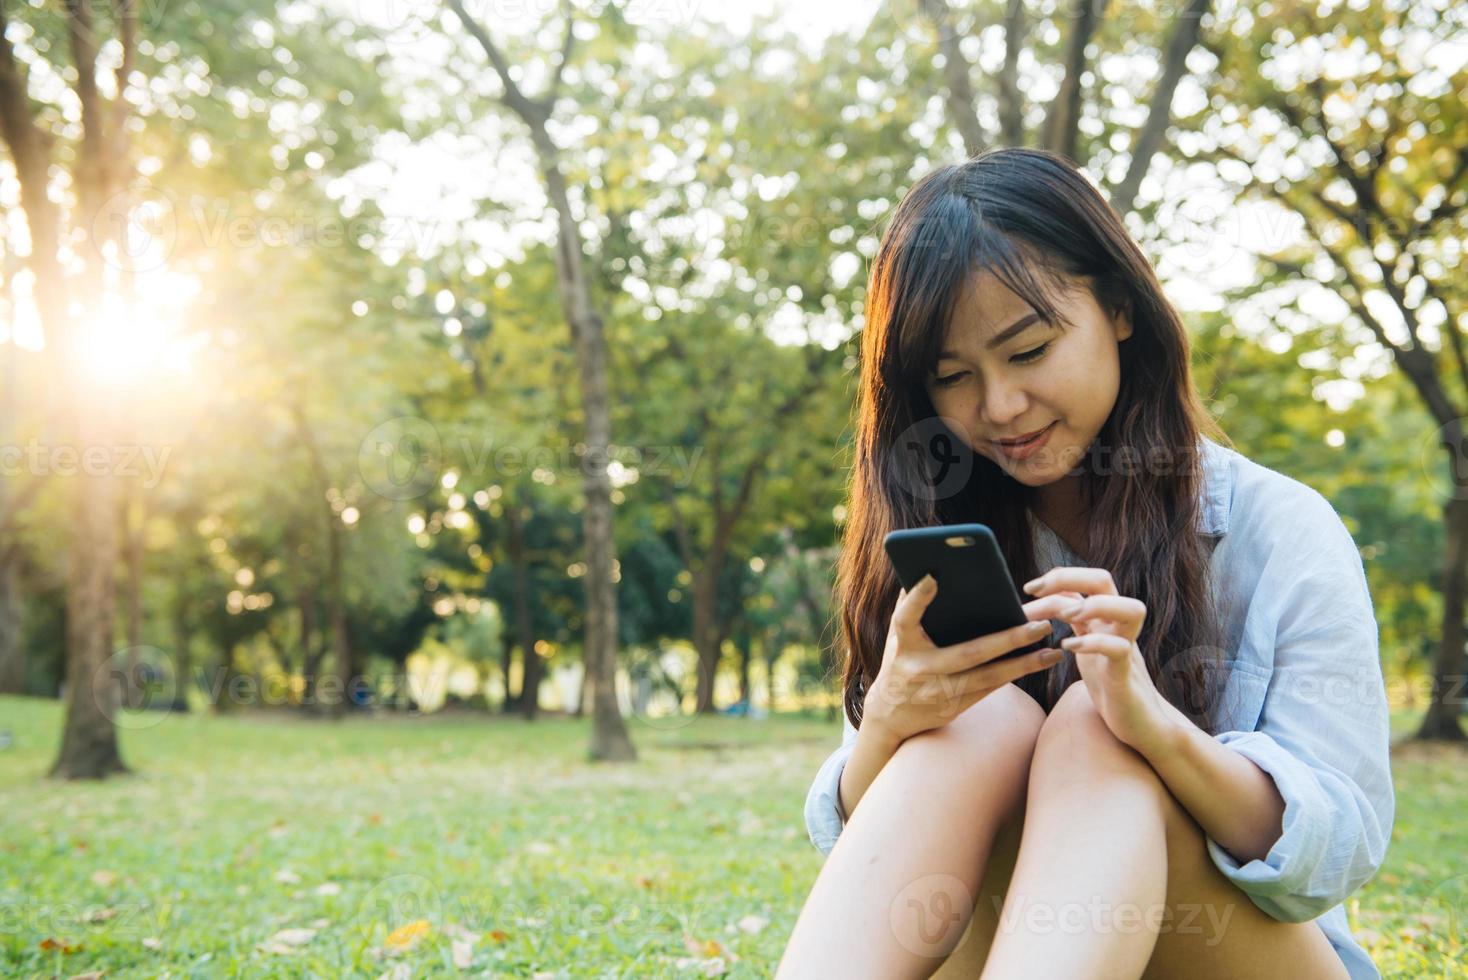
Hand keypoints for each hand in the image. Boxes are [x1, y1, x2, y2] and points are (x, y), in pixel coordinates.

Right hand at [863, 574, 1062, 743]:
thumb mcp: (896, 636)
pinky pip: (990, 689)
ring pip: (988, 677)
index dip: (917, 599)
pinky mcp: (954, 706)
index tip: (933, 578)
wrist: (891, 715)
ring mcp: (939, 691)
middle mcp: (920, 668)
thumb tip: (924, 570)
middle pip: (968, 653)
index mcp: (902, 645)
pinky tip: (1039, 662)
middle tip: (1040, 624)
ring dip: (1024, 664)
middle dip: (1007, 639)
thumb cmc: (900, 662)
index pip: (905, 619)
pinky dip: (1015, 674)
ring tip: (1053, 650)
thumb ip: (907, 606)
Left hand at [1021, 566, 1174, 753]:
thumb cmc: (1109, 683)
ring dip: (1093, 605)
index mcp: (1106, 618)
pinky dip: (1093, 643)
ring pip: (1131, 609)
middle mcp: (1119, 627)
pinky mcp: (1126, 675)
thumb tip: (1046, 599)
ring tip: (1063, 616)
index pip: (1086, 581)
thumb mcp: (1087, 645)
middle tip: (1036, 590)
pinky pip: (1119, 649)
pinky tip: (1068, 647)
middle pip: (1104, 580)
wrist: (1140, 723)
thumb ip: (1075, 621)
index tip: (1028, 588)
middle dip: (1068, 577)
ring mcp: (1128, 648)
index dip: (1057, 578)